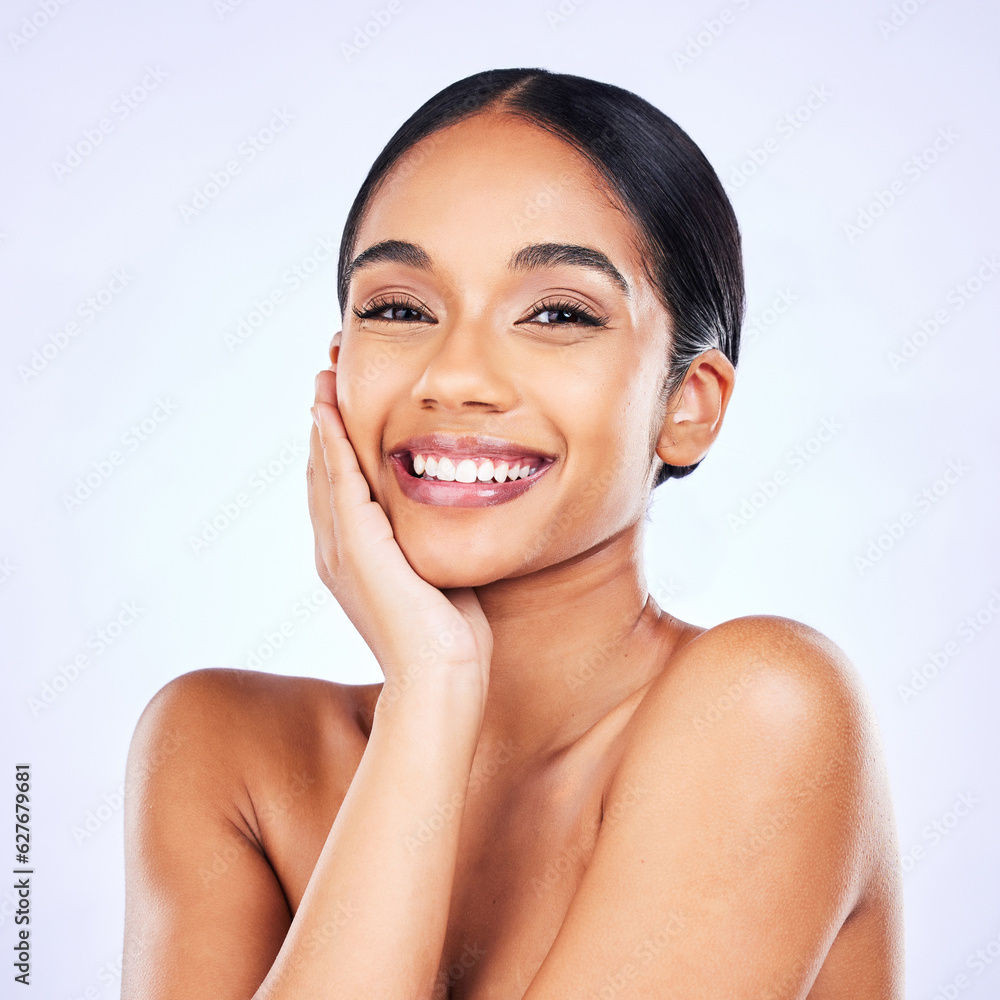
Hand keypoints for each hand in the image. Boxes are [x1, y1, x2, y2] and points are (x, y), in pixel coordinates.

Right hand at [308, 366, 492, 706]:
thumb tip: (453, 516)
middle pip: (322, 469)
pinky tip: (328, 409)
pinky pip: (338, 480)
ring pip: (324, 467)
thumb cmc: (449, 636)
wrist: (443, 675)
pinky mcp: (356, 545)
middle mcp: (336, 550)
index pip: (339, 487)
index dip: (337, 442)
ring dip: (323, 418)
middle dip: (324, 419)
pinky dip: (331, 442)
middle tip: (327, 370)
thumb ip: (430, 543)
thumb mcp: (437, 575)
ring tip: (324, 373)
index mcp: (353, 559)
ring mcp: (340, 548)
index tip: (342, 401)